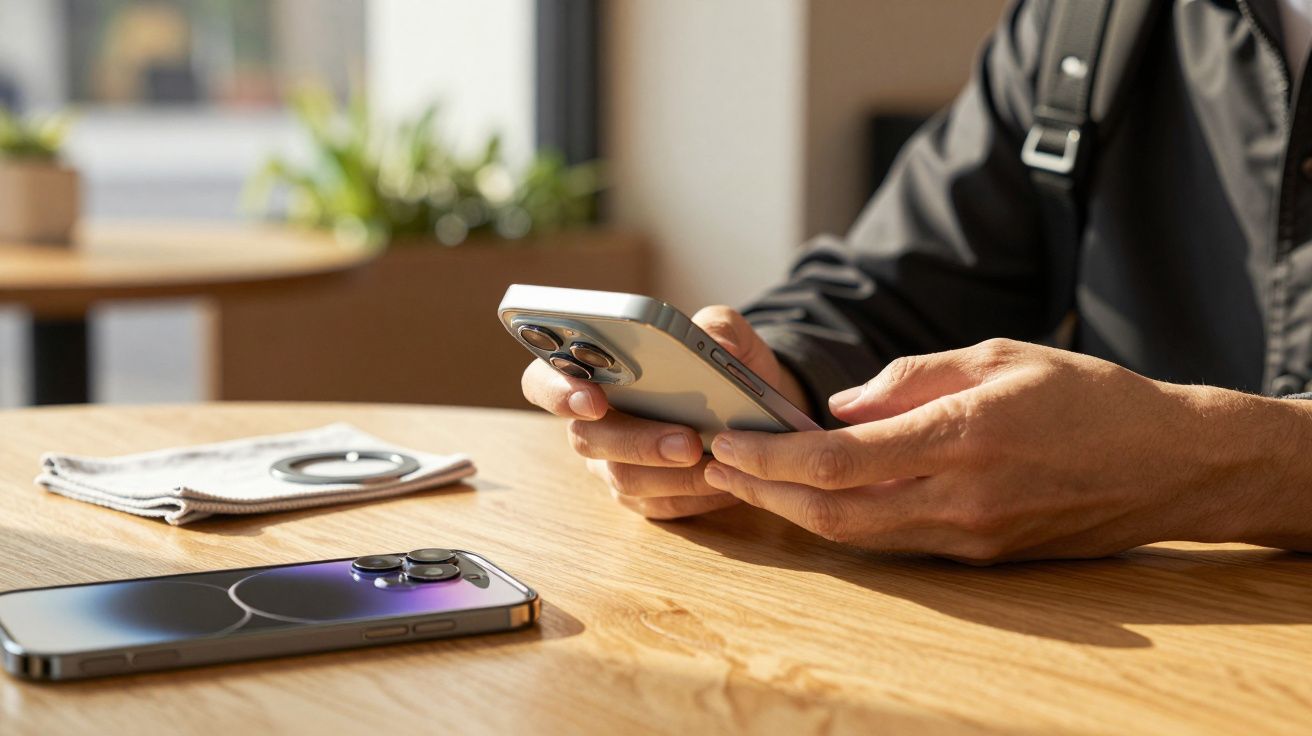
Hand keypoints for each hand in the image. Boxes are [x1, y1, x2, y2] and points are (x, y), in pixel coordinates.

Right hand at [522, 305, 808, 518]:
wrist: (750, 411)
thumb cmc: (721, 366)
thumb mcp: (726, 335)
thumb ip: (718, 327)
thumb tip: (717, 344)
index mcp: (591, 372)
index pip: (544, 380)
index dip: (557, 390)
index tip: (591, 397)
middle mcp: (592, 423)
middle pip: (586, 438)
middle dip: (637, 440)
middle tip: (687, 440)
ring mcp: (613, 464)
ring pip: (622, 477)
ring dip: (670, 473)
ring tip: (713, 460)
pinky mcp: (644, 498)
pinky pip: (658, 505)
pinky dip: (694, 493)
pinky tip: (724, 479)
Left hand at [703, 338, 1311, 562]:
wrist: (1172, 465)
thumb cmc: (1089, 396)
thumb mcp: (999, 356)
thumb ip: (911, 378)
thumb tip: (840, 406)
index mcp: (964, 435)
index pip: (839, 459)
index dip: (770, 456)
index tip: (726, 440)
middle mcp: (961, 498)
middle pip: (833, 513)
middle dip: (764, 491)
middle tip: (717, 464)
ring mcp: (971, 538)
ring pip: (857, 537)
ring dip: (796, 512)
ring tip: (751, 481)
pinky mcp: (981, 558)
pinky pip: (894, 542)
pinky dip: (845, 521)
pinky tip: (816, 496)